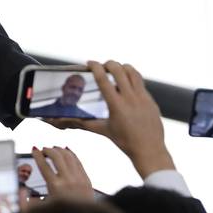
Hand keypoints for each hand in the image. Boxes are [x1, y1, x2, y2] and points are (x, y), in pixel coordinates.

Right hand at [32, 146, 94, 201]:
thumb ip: (27, 203)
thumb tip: (22, 191)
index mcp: (55, 187)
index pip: (44, 165)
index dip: (37, 155)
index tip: (33, 149)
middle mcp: (68, 181)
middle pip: (57, 156)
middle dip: (48, 150)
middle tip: (43, 149)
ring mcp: (79, 179)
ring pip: (69, 156)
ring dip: (59, 150)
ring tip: (53, 149)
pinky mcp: (87, 181)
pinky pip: (79, 162)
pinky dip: (72, 154)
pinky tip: (67, 151)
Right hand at [51, 60, 174, 177]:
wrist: (149, 150)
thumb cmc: (124, 142)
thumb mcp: (103, 130)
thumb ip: (83, 123)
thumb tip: (62, 124)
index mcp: (116, 105)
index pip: (103, 79)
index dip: (95, 67)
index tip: (89, 62)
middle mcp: (130, 98)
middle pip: (118, 69)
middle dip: (109, 63)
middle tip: (102, 66)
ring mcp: (143, 97)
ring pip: (132, 72)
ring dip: (122, 67)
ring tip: (115, 70)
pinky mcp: (150, 100)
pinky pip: (140, 82)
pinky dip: (132, 78)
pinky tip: (127, 84)